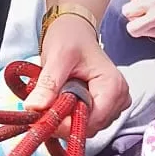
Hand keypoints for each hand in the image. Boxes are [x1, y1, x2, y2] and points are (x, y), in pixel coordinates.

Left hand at [27, 12, 129, 132]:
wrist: (74, 29)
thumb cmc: (70, 37)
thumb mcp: (57, 57)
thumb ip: (49, 84)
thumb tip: (35, 107)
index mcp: (113, 86)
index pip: (92, 122)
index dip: (67, 125)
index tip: (44, 118)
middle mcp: (119, 97)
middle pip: (91, 126)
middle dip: (65, 121)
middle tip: (44, 107)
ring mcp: (114, 102)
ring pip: (88, 125)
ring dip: (67, 118)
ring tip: (53, 99)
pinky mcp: (105, 104)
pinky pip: (87, 120)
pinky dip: (71, 115)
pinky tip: (62, 100)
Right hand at [121, 0, 154, 42]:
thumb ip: (150, 32)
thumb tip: (135, 28)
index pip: (132, 28)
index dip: (137, 30)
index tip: (146, 28)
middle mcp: (153, 1)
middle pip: (126, 11)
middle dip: (135, 16)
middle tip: (148, 17)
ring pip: (128, 1)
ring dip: (136, 6)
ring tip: (149, 7)